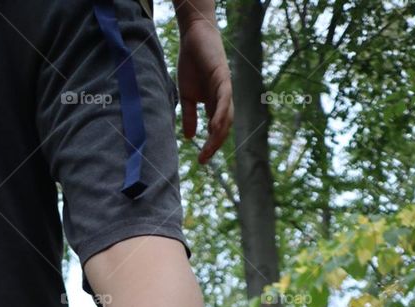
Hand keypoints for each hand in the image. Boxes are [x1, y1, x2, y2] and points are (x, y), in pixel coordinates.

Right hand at [176, 20, 232, 163]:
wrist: (193, 37)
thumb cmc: (191, 64)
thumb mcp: (187, 95)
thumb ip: (190, 116)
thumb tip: (190, 137)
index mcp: (214, 104)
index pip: (216, 130)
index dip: (211, 145)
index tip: (201, 160)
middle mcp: (223, 99)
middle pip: (224, 127)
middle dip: (215, 144)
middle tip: (204, 159)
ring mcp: (224, 88)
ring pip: (227, 116)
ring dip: (219, 133)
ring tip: (211, 147)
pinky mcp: (223, 77)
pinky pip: (224, 99)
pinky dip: (221, 114)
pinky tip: (216, 127)